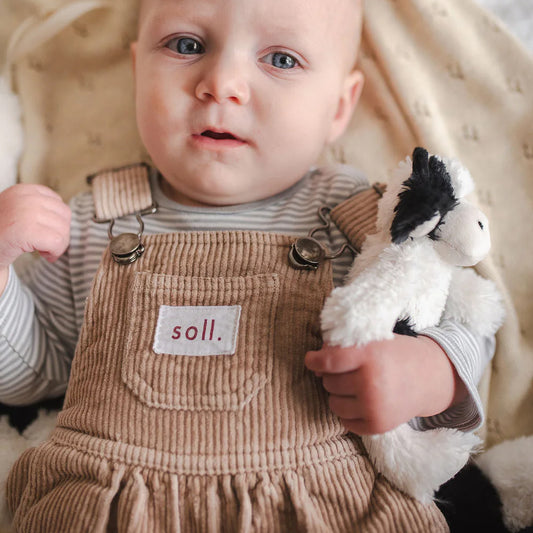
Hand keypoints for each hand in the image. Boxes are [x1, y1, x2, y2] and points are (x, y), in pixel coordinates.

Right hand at [0, 184, 70, 292]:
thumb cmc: (1, 233)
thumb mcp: (18, 211)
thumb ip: (38, 208)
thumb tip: (67, 218)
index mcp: (23, 190)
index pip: (58, 202)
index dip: (57, 221)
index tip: (45, 231)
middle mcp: (25, 198)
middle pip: (65, 215)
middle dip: (60, 233)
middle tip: (46, 244)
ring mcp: (26, 213)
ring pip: (63, 230)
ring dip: (57, 245)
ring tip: (42, 249)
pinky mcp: (27, 231)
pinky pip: (57, 242)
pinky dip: (54, 252)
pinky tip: (43, 255)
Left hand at [304, 335, 465, 434]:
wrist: (430, 377)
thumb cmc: (395, 354)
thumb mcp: (372, 340)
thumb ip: (343, 348)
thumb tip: (315, 366)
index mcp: (370, 356)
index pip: (329, 361)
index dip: (314, 360)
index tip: (311, 360)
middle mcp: (371, 382)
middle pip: (329, 382)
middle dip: (333, 376)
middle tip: (351, 371)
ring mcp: (375, 407)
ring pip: (333, 403)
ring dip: (339, 394)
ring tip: (356, 386)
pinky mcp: (378, 426)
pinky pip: (344, 421)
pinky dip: (348, 412)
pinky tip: (362, 401)